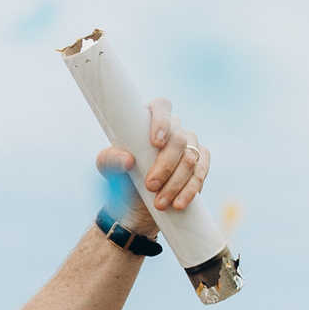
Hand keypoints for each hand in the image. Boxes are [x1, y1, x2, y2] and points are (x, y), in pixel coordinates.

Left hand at [97, 93, 206, 224]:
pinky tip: (178, 203)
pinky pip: (201, 172)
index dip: (161, 121)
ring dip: (176, 183)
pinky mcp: (201, 160)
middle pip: (178, 139)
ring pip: (190, 158)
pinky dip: (190, 190)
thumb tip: (128, 160)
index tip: (155, 143)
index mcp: (150, 118)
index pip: (162, 106)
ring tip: (160, 203)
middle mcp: (174, 127)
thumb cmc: (120, 171)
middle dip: (165, 165)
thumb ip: (111, 159)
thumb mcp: (107, 166)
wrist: (137, 197)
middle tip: (151, 186)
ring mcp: (190, 142)